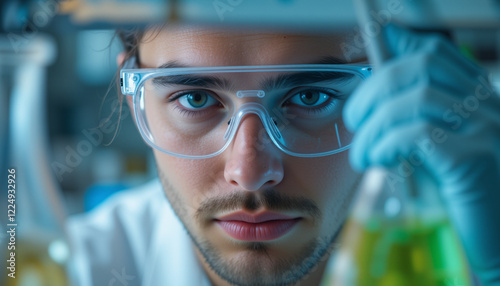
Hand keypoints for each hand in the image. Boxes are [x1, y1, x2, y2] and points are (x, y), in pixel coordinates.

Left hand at [344, 24, 499, 284]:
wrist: (494, 238)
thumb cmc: (460, 197)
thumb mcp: (435, 150)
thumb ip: (413, 122)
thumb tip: (379, 101)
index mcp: (476, 100)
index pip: (439, 54)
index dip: (404, 45)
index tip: (379, 44)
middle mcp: (485, 107)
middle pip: (421, 67)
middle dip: (374, 88)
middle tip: (354, 119)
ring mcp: (484, 129)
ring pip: (414, 100)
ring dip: (373, 127)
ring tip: (361, 154)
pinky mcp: (475, 158)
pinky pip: (418, 134)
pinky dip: (386, 145)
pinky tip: (378, 161)